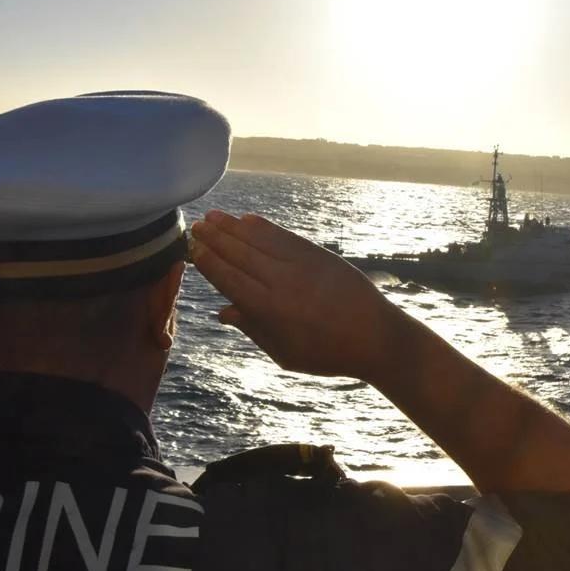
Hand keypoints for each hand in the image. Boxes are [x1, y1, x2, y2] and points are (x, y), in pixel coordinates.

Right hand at [188, 209, 408, 378]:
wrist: (376, 338)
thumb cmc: (327, 354)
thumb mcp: (285, 353)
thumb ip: (253, 329)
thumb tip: (223, 312)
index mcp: (270, 311)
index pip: (230, 280)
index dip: (209, 263)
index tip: (193, 249)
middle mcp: (282, 284)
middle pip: (240, 255)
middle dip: (215, 239)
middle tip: (196, 226)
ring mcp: (302, 266)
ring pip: (260, 241)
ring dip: (234, 227)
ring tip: (214, 216)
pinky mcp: (320, 256)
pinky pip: (285, 237)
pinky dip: (264, 228)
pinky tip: (248, 220)